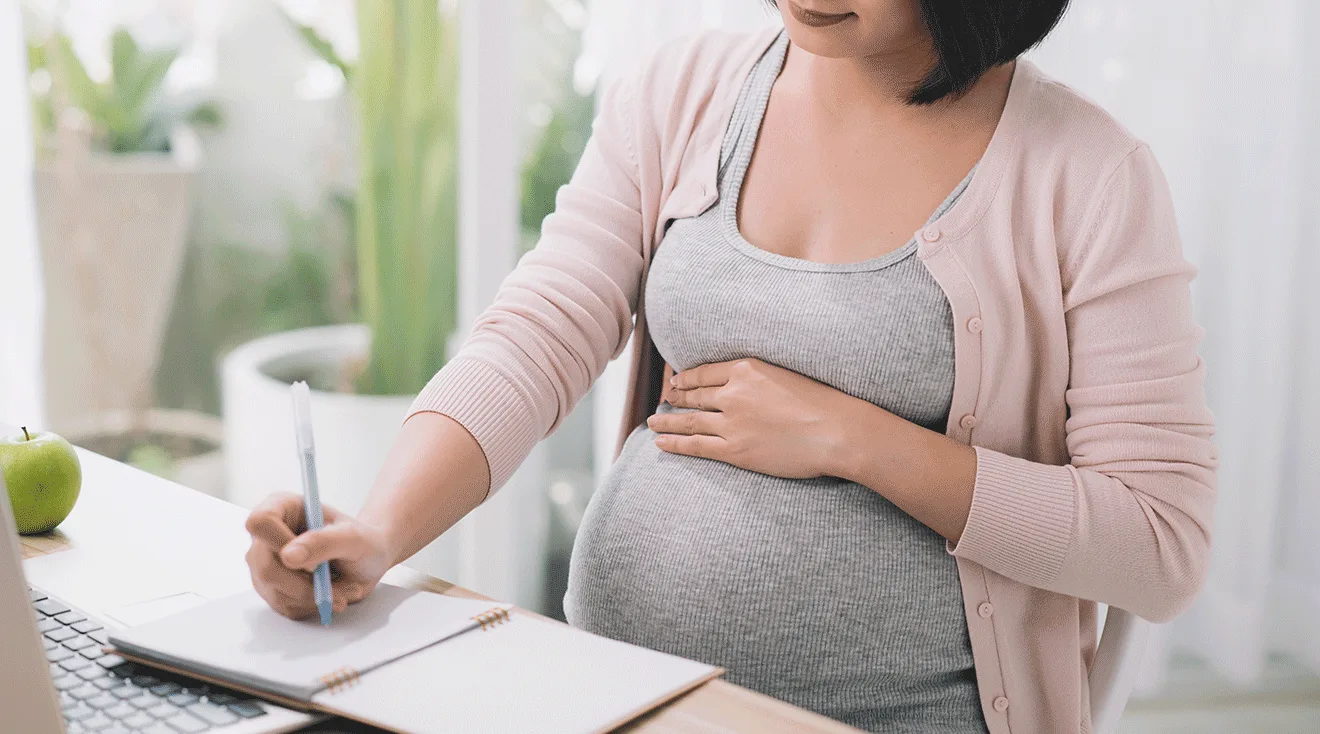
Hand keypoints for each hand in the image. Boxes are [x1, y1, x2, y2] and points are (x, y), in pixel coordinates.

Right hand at [244, 493, 394, 619]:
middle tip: (338, 586)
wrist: (368, 561)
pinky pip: (285, 606)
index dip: (282, 544)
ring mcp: (265, 564)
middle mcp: (267, 536)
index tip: (313, 562)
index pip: (260, 522)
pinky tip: (331, 594)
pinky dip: (313, 606)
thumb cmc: (362, 541)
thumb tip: (288, 556)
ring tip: (344, 589)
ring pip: (276, 591)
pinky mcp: (272, 589)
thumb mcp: (352, 537)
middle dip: (306, 584)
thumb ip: (324, 542)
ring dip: (315, 597)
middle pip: (265, 566)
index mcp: (283, 508)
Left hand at [648, 358, 861, 478]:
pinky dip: (675, 444)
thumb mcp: (786, 375)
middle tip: (664, 399)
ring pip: (689, 420)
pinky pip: (696, 446)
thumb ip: (760, 378)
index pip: (706, 372)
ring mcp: (731, 423)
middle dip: (676, 397)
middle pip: (694, 395)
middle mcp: (733, 393)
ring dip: (667, 421)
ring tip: (652, 422)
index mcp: (746, 369)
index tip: (677, 381)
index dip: (687, 378)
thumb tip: (746, 384)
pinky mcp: (734, 450)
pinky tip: (661, 443)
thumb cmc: (822, 403)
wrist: (835, 431)